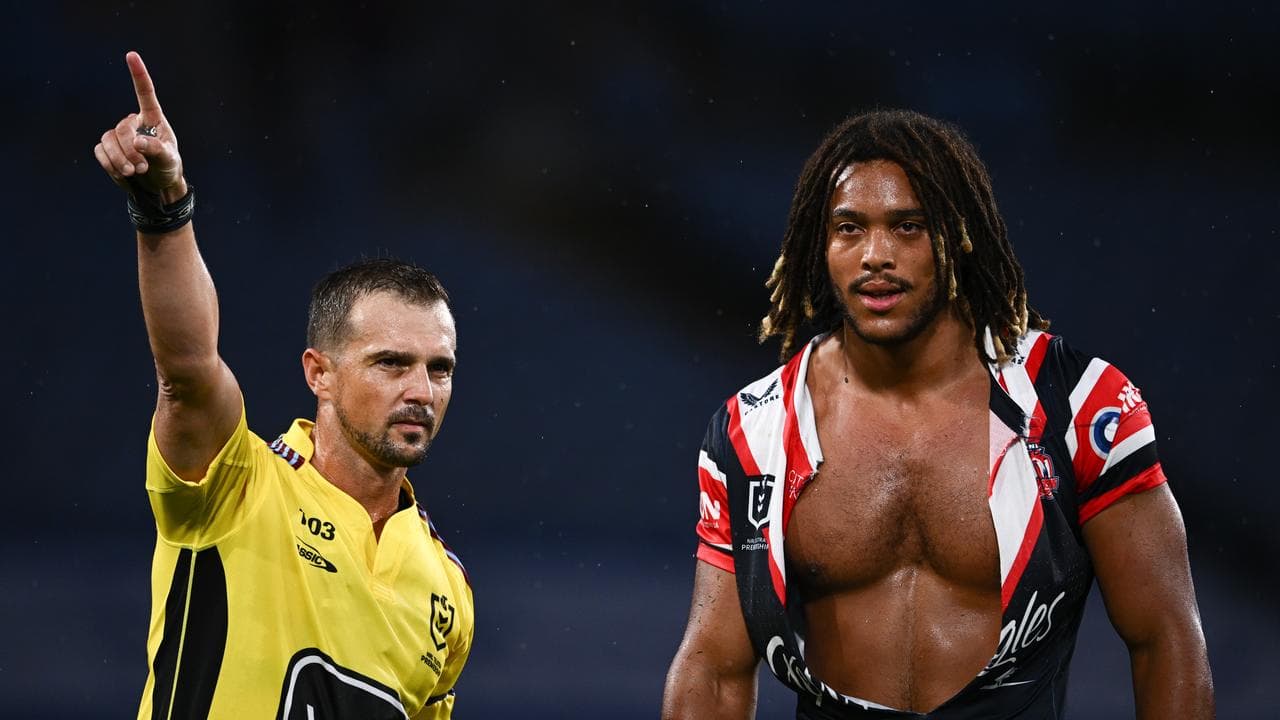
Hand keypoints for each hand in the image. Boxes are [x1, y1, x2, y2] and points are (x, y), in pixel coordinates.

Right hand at [93, 51, 185, 201]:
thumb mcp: (169, 159)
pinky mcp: (107, 149)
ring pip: (108, 140)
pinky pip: (100, 152)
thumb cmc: (168, 166)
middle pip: (121, 129)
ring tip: (134, 172)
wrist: (156, 184)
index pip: (145, 94)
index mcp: (153, 119)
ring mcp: (118, 135)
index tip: (131, 55)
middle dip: (130, 150)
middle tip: (141, 167)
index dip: (138, 75)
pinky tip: (123, 174)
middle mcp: (134, 123)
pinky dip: (110, 165)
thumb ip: (156, 149)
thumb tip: (137, 143)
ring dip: (119, 159)